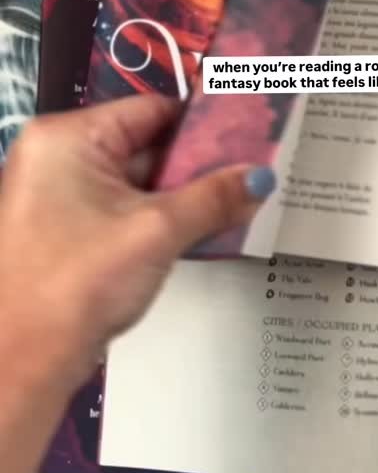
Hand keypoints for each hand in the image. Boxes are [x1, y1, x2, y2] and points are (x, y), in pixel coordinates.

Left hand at [0, 94, 275, 392]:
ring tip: (237, 200)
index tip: (250, 132)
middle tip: (252, 172)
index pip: (151, 109)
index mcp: (66, 138)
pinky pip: (122, 210)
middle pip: (146, 144)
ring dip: (183, 195)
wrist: (20, 363)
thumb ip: (213, 198)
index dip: (204, 122)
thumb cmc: (75, 285)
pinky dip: (159, 218)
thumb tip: (258, 178)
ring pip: (137, 181)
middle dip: (198, 164)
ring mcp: (57, 196)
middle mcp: (56, 157)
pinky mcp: (65, 232)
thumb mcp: (158, 231)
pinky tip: (201, 228)